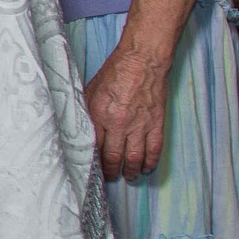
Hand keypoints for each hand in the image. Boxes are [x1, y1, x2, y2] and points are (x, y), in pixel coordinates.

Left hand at [84, 47, 168, 181]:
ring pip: (134, 158)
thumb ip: (87, 111)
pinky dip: (150, 162)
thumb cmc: (115, 72)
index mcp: (99, 115)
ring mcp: (139, 125)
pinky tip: (147, 168)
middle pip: (113, 157)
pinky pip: (154, 149)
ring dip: (131, 171)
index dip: (93, 162)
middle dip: (111, 172)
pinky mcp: (156, 123)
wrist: (142, 60)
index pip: (94, 147)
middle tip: (110, 178)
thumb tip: (81, 129)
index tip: (92, 169)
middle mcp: (118, 123)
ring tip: (129, 177)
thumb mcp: (90, 90)